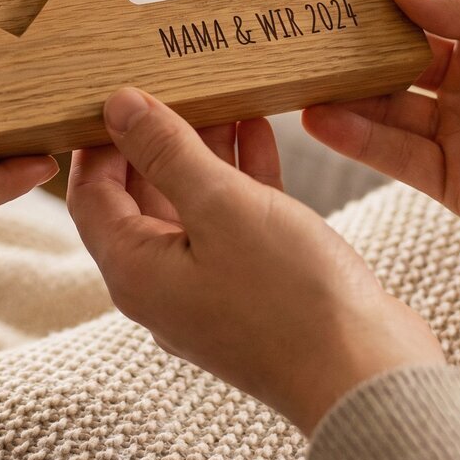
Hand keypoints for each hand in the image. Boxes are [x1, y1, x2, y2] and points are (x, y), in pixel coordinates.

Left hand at [68, 88, 443, 435]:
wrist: (369, 377)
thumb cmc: (289, 296)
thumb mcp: (221, 205)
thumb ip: (167, 152)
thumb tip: (119, 106)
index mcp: (135, 270)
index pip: (91, 194)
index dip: (100, 140)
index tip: (123, 91)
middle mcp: (163, 283)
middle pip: (141, 195)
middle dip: (158, 137)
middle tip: (175, 82)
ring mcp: (210, 287)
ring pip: (193, 203)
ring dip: (205, 150)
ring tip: (222, 94)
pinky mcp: (254, 287)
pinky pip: (234, 221)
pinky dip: (242, 175)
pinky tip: (259, 128)